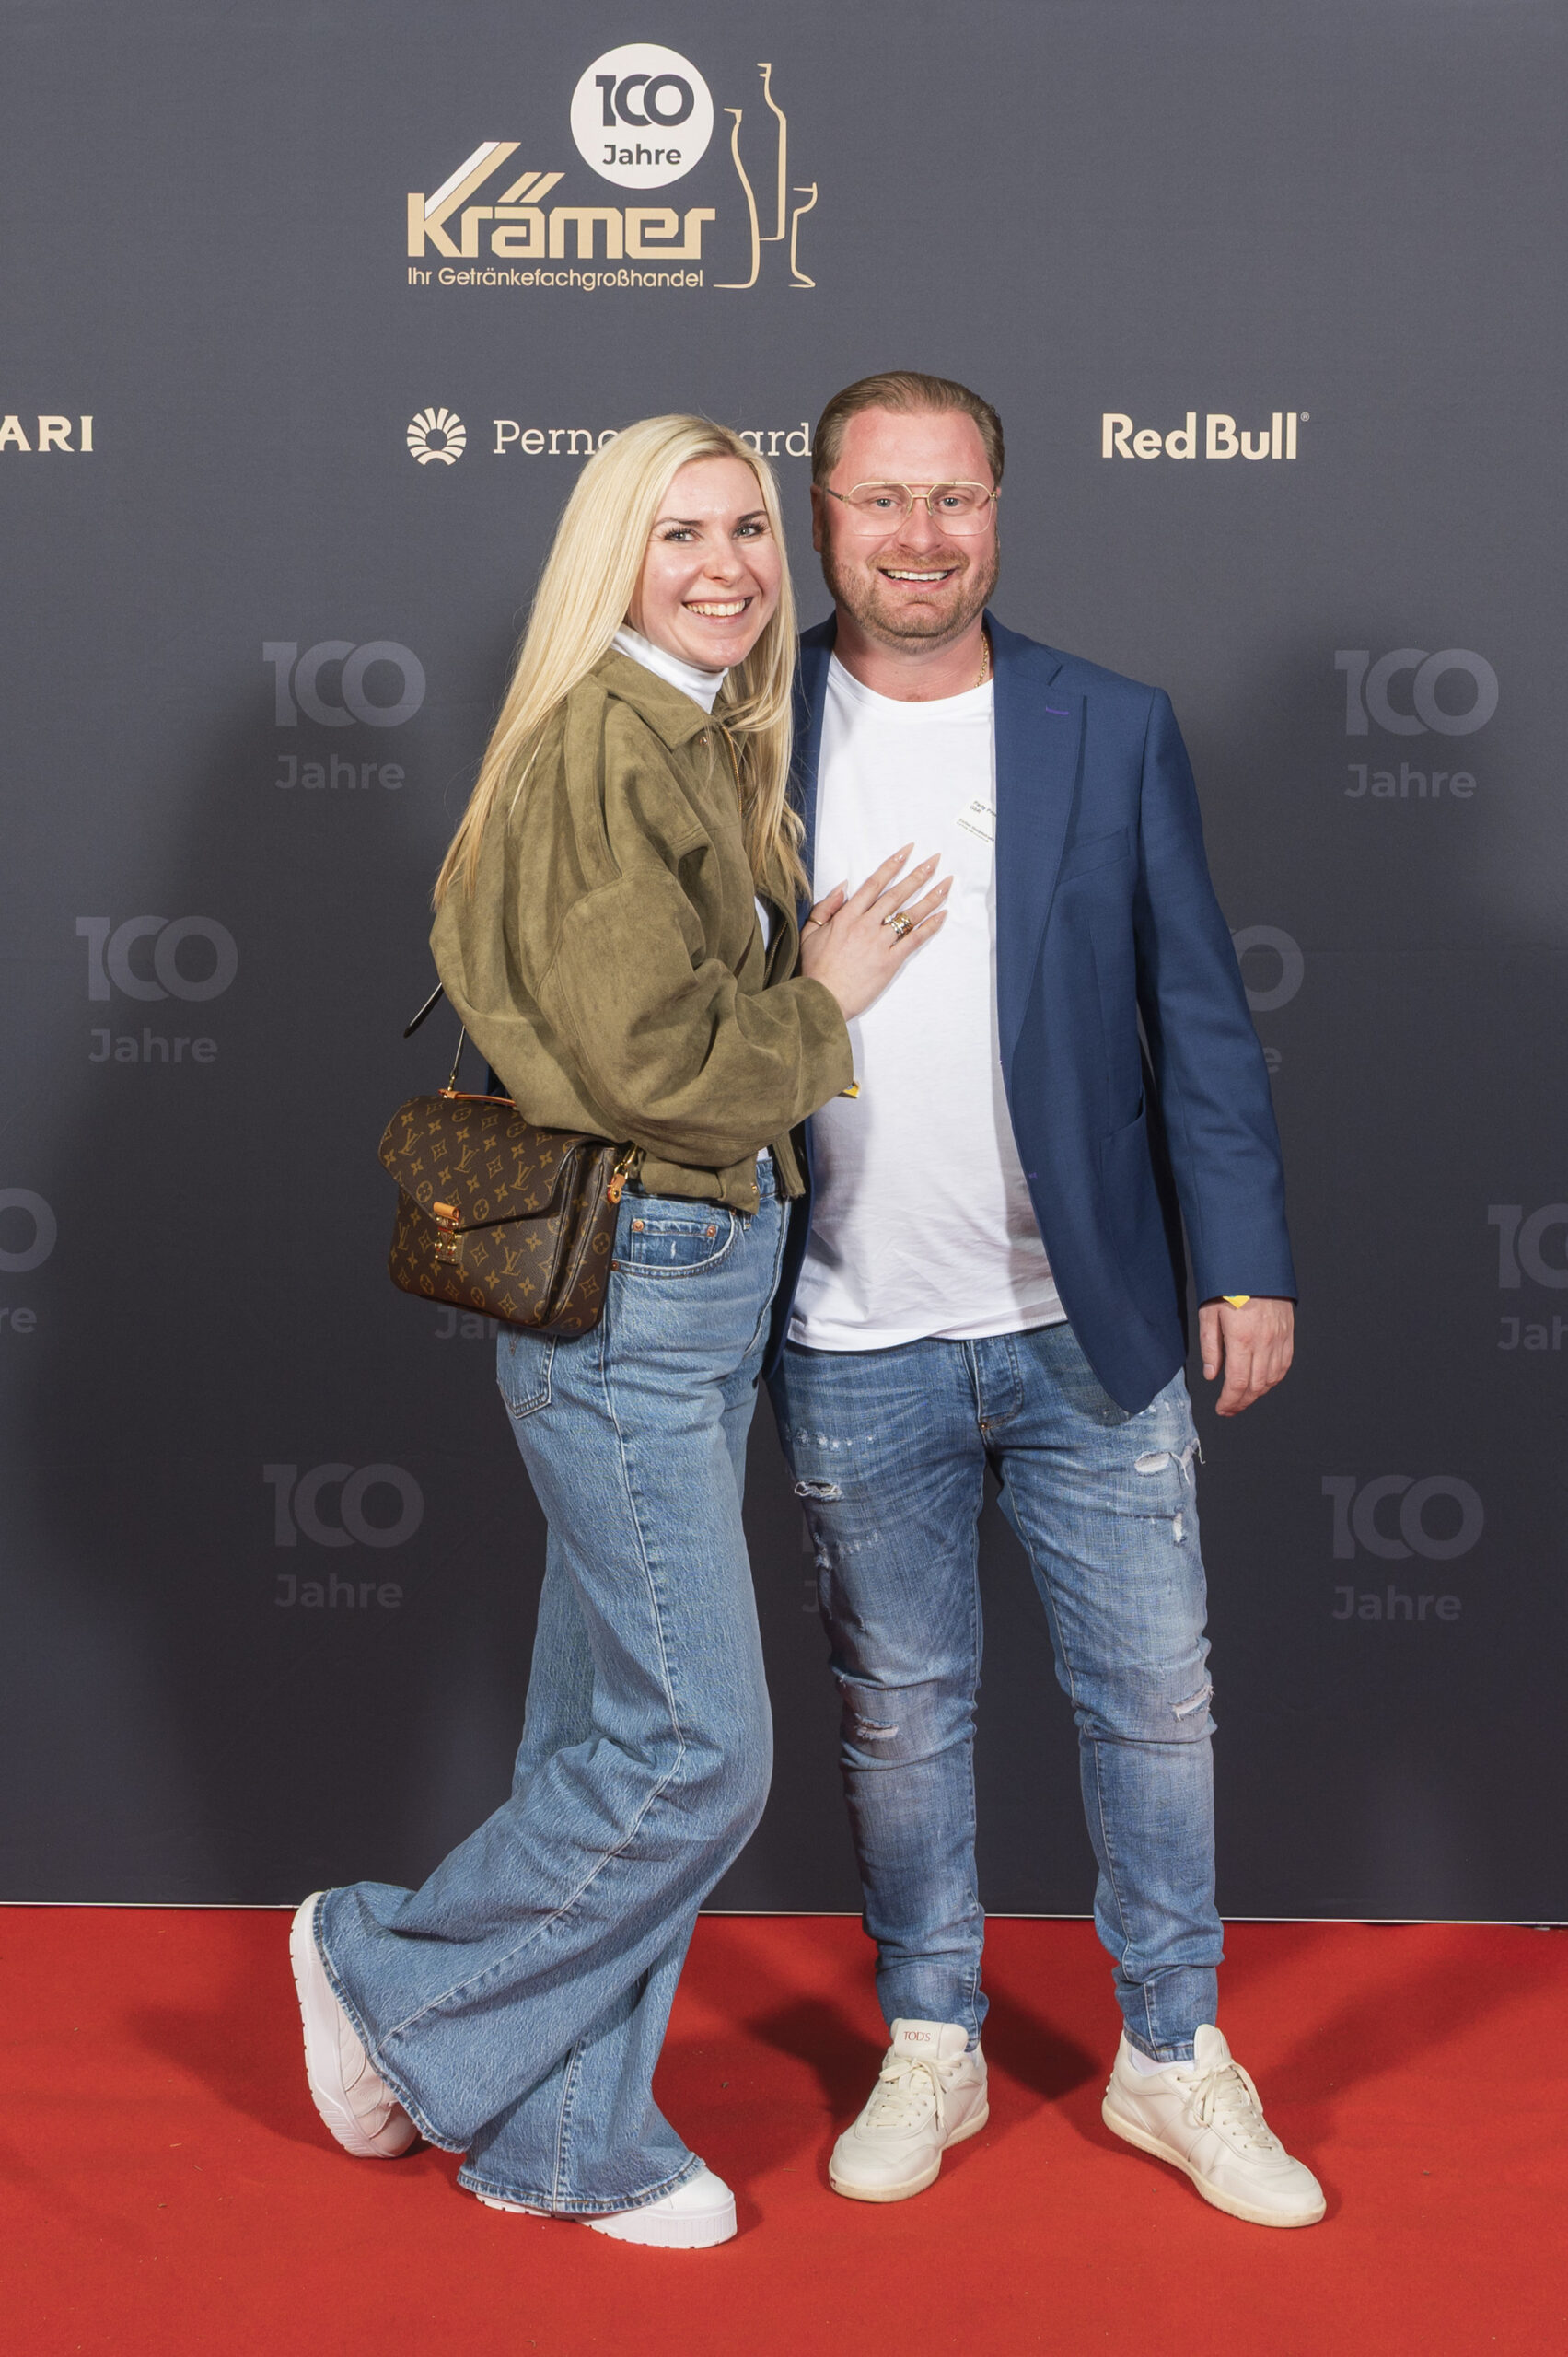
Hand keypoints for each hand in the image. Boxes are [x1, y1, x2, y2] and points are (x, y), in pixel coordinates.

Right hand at [799, 844, 950, 1020]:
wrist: (821, 998)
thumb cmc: (814, 969)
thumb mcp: (810, 932)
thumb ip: (826, 907)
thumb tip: (844, 886)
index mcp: (847, 915)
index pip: (875, 883)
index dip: (893, 865)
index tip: (908, 851)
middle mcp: (866, 925)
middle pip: (897, 894)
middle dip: (918, 874)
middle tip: (935, 860)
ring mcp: (879, 943)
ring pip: (910, 914)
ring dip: (931, 896)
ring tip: (947, 883)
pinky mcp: (890, 961)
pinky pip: (914, 940)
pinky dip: (930, 927)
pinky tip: (943, 915)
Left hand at [1199, 1297, 1293, 1415]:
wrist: (1256, 1265)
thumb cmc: (1230, 1286)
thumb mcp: (1209, 1314)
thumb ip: (1211, 1347)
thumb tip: (1212, 1375)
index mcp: (1242, 1339)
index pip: (1238, 1383)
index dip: (1229, 1402)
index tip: (1221, 1409)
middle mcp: (1264, 1343)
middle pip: (1256, 1387)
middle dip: (1241, 1403)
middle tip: (1229, 1409)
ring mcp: (1279, 1339)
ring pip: (1272, 1379)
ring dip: (1257, 1394)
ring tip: (1243, 1399)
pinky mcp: (1288, 1334)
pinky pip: (1284, 1365)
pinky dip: (1273, 1379)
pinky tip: (1262, 1383)